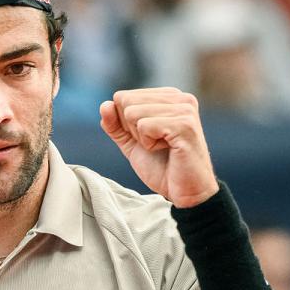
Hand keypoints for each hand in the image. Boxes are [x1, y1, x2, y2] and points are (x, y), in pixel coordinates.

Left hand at [100, 87, 218, 207]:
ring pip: (132, 113)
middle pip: (126, 102)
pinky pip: (144, 126)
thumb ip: (115, 124)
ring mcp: (184, 109)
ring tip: (163, 147)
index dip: (126, 124)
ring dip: (141, 138)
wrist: (185, 193)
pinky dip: (148, 144)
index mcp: (168, 96)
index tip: (149, 138)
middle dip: (132, 130)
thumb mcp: (131, 142)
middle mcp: (179, 98)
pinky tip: (168, 150)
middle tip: (156, 145)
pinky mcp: (184, 125)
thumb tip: (104, 105)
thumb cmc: (162, 167)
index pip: (122, 97)